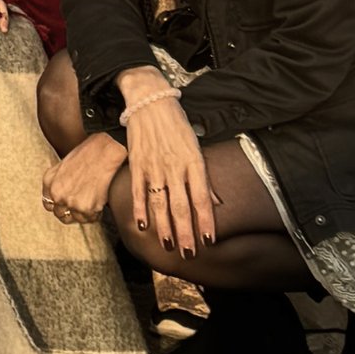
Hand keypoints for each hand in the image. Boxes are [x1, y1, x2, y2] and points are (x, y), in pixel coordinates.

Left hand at [42, 132, 127, 225]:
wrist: (104, 153)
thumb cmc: (86, 155)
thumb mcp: (62, 166)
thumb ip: (56, 182)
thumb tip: (58, 196)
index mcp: (50, 183)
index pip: (48, 205)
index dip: (58, 206)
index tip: (66, 205)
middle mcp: (58, 195)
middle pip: (61, 215)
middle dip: (70, 211)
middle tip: (80, 205)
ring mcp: (71, 203)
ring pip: (76, 219)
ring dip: (83, 214)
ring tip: (91, 204)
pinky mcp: (87, 209)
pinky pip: (90, 219)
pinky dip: (95, 215)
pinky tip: (98, 204)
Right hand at [118, 76, 213, 254]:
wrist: (150, 100)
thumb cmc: (177, 124)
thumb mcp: (196, 147)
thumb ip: (204, 178)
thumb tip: (217, 204)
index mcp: (193, 161)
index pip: (201, 197)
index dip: (205, 221)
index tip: (209, 241)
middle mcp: (174, 166)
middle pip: (181, 205)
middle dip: (185, 232)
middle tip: (189, 253)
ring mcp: (154, 166)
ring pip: (160, 202)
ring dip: (164, 226)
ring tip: (169, 246)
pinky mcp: (137, 163)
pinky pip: (139, 190)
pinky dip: (139, 209)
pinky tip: (142, 225)